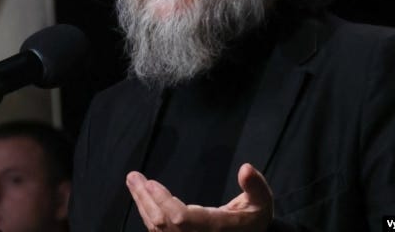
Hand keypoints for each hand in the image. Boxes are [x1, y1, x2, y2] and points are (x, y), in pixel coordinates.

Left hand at [125, 163, 272, 230]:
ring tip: (133, 182)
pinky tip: (142, 198)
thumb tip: (246, 168)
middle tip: (133, 178)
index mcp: (215, 228)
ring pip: (157, 229)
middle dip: (145, 199)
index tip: (151, 184)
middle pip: (163, 223)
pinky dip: (148, 214)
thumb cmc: (252, 221)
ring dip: (142, 204)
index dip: (164, 203)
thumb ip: (256, 186)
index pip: (181, 219)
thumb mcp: (261, 204)